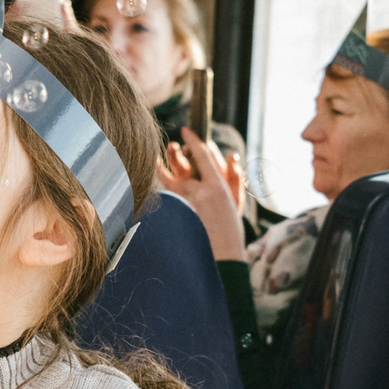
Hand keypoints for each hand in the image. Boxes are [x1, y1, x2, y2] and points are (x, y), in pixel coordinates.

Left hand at [158, 128, 246, 261]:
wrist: (221, 258)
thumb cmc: (231, 230)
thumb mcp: (237, 201)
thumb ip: (235, 176)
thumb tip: (232, 155)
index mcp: (217, 186)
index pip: (203, 154)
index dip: (193, 140)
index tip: (186, 130)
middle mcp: (199, 191)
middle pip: (183, 162)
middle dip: (176, 151)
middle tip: (173, 146)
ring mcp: (184, 203)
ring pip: (167, 176)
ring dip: (162, 165)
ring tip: (156, 157)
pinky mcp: (175, 214)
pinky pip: (162, 194)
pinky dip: (157, 184)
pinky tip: (152, 178)